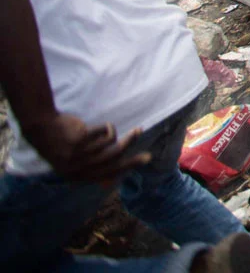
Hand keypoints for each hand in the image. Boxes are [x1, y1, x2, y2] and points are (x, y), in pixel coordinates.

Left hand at [24, 113, 150, 183]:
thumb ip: (90, 171)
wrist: (42, 129)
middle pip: (113, 158)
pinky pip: (104, 132)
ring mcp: (78, 155)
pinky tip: (99, 126)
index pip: (109, 173)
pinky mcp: (79, 141)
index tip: (146, 157)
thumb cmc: (61, 146)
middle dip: (130, 144)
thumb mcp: (73, 163)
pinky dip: (105, 127)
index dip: (129, 165)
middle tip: (141, 134)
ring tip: (110, 127)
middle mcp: (78, 168)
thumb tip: (110, 183)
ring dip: (114, 132)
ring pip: (110, 143)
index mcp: (77, 176)